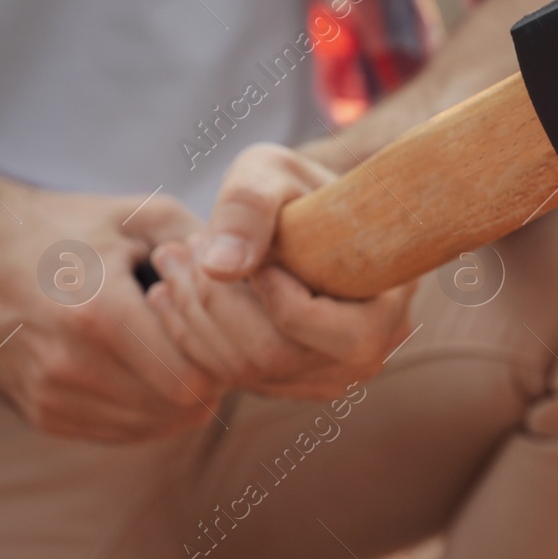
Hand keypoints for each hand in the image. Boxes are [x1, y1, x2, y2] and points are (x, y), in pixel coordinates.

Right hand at [0, 177, 222, 440]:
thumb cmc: (68, 228)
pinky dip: (144, 408)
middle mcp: (69, 364)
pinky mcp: (42, 415)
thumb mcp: (140, 216)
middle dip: (206, 378)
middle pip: (179, 406)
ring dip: (177, 397)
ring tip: (170, 349)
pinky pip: (121, 431)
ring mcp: (51, 396)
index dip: (221, 357)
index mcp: (97, 313)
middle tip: (204, 342)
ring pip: (154, 426)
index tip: (218, 327)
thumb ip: (205, 247)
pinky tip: (140, 366)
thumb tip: (261, 283)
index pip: (194, 377)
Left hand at [148, 143, 415, 400]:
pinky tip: (174, 292)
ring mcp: (330, 379)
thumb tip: (220, 266)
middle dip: (212, 300)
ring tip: (173, 260)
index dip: (261, 284)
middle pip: (272, 354)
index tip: (235, 240)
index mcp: (385, 307)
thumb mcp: (273, 173)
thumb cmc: (298, 188)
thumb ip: (247, 207)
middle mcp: (367, 357)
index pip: (307, 322)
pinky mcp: (294, 385)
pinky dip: (192, 336)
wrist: (311, 219)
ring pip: (245, 371)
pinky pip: (234, 378)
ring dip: (192, 315)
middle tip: (182, 246)